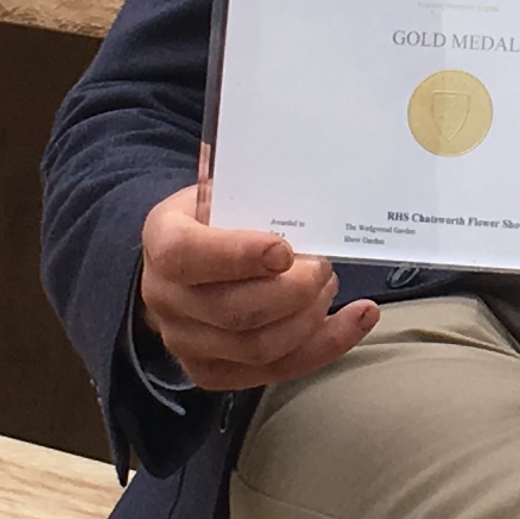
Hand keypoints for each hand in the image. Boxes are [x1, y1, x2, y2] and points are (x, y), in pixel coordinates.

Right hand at [137, 176, 373, 392]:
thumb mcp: (219, 188)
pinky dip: (326, 346)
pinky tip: (357, 318)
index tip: (285, 250)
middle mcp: (164, 298)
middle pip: (233, 312)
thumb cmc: (214, 220)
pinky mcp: (213, 372)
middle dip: (293, 292)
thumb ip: (245, 177)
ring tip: (329, 285)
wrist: (184, 265)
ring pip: (258, 348)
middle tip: (323, 266)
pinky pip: (276, 371)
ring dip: (309, 318)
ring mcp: (186, 342)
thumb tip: (283, 145)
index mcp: (162, 240)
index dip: (237, 256)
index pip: (187, 256)